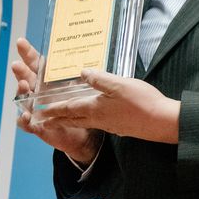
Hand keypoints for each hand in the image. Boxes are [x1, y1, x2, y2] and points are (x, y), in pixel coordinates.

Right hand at [11, 37, 100, 160]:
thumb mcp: (83, 89)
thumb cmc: (79, 107)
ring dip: (21, 91)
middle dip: (21, 70)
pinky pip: (27, 123)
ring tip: (22, 85)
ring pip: (24, 98)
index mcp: (49, 80)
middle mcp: (39, 93)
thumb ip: (87, 77)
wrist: (81, 134)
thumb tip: (93, 64)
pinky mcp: (38, 126)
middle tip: (17, 64)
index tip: (21, 42)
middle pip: (27, 77)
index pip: (36, 64)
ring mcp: (36, 108)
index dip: (28, 53)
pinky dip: (24, 120)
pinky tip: (26, 116)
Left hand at [32, 66, 180, 144]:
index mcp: (95, 108)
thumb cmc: (142, 103)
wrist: (161, 122)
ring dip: (68, 120)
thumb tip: (83, 72)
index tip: (37, 111)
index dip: (52, 108)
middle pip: (72, 118)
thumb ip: (100, 79)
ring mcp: (109, 124)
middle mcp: (98, 118)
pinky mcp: (119, 125)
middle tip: (41, 120)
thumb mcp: (119, 85)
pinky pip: (95, 122)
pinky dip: (84, 120)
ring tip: (59, 118)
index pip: (67, 108)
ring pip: (83, 121)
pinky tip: (90, 116)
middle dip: (55, 118)